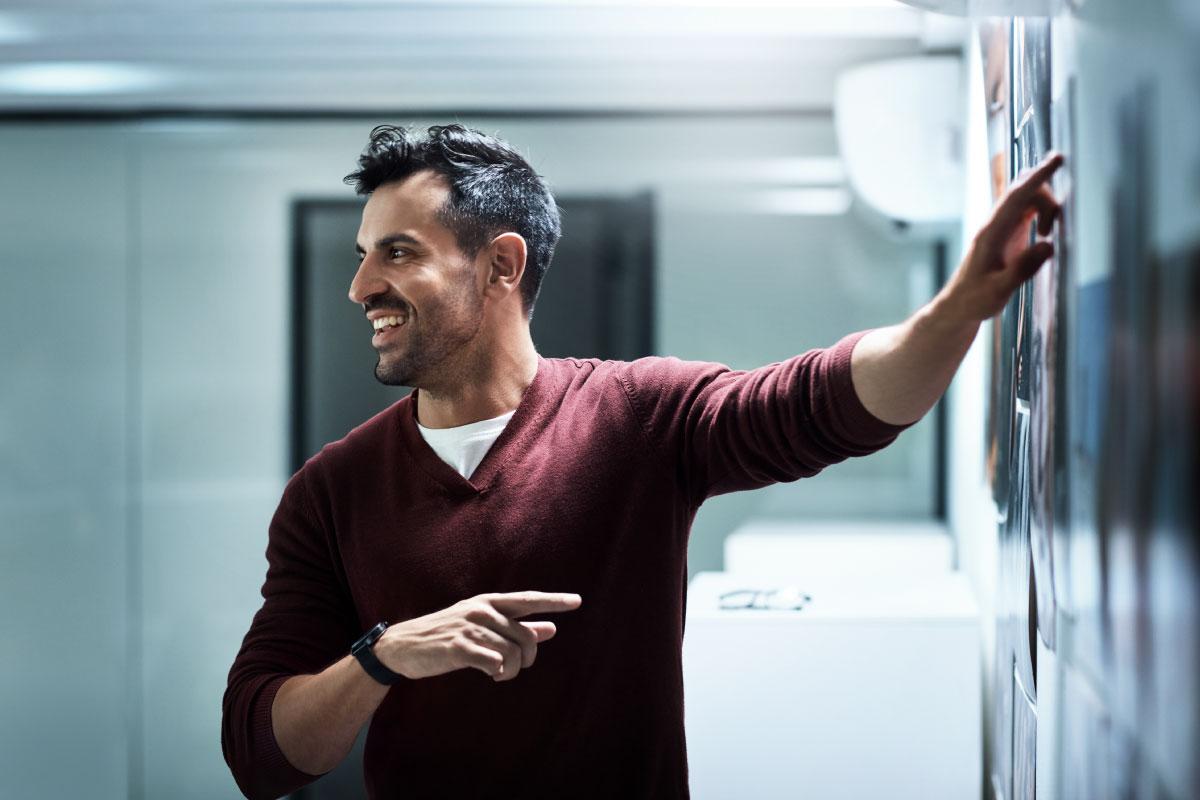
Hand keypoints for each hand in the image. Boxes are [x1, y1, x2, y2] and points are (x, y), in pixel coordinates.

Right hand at [377, 591, 582, 681]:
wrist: (403, 646)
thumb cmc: (447, 635)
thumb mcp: (482, 625)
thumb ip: (517, 627)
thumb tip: (551, 629)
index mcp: (489, 602)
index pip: (528, 600)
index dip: (554, 601)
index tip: (577, 601)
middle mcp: (482, 610)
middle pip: (526, 636)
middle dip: (527, 657)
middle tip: (514, 667)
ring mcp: (470, 627)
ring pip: (512, 653)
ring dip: (511, 670)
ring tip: (498, 673)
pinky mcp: (458, 647)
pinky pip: (494, 663)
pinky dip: (498, 672)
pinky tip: (490, 673)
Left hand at [937, 152, 1064, 322]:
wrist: (960, 305)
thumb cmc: (975, 299)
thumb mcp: (998, 291)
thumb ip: (1022, 269)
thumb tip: (1048, 245)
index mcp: (990, 233)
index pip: (1016, 196)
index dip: (1037, 177)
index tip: (1057, 159)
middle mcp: (995, 224)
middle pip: (1026, 191)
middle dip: (1047, 200)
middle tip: (1048, 231)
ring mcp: (1002, 226)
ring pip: (1029, 198)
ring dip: (1046, 209)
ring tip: (1045, 236)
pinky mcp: (1009, 232)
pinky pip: (1029, 209)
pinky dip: (1043, 213)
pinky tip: (1045, 231)